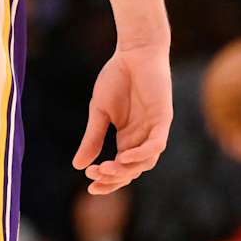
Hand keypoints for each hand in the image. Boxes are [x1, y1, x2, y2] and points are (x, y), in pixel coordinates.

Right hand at [73, 42, 171, 193]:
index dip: (107, 180)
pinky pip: (155, 144)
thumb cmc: (116, 79)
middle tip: (94, 177)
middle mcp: (142, 138)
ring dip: (126, 168)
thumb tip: (78, 165)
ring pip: (145, 162)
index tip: (88, 186)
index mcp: (127, 137)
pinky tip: (123, 155)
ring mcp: (154, 130)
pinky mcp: (162, 120)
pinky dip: (142, 153)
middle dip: (114, 178)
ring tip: (106, 168)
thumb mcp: (99, 112)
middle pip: (132, 170)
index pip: (120, 168)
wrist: (134, 53)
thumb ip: (92, 138)